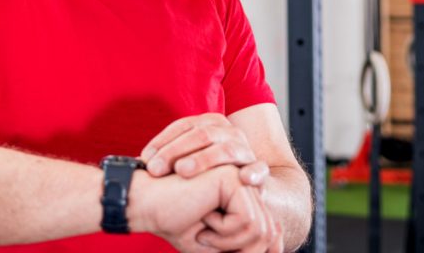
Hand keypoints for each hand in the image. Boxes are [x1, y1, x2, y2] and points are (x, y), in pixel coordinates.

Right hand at [128, 166, 280, 252]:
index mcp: (243, 196)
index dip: (265, 248)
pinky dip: (224, 232)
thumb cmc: (175, 222)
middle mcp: (246, 184)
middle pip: (268, 233)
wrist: (146, 206)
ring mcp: (241, 177)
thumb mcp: (216, 243)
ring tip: (203, 227)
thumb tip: (277, 250)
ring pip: (260, 230)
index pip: (270, 230)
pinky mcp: (234, 178)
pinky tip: (202, 214)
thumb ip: (244, 246)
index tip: (241, 248)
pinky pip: (247, 221)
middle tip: (205, 240)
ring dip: (227, 241)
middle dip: (239, 249)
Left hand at [141, 113, 269, 186]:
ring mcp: (244, 149)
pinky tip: (243, 179)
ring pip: (225, 149)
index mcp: (210, 124)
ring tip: (183, 171)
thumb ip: (168, 156)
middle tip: (156, 169)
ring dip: (203, 160)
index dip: (163, 141)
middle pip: (201, 134)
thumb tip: (136, 163)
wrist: (245, 184)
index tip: (145, 159)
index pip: (183, 126)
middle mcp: (228, 132)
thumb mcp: (189, 157)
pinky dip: (253, 173)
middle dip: (175, 151)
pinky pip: (258, 169)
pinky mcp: (258, 169)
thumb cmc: (209, 173)